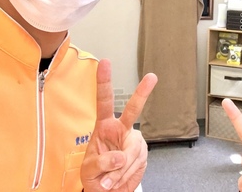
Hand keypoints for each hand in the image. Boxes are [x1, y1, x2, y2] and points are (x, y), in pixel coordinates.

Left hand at [80, 59, 157, 190]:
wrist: (109, 191)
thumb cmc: (96, 176)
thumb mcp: (89, 170)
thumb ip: (101, 162)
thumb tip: (119, 157)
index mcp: (104, 126)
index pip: (104, 101)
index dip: (104, 81)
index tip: (105, 63)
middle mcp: (121, 130)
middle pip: (133, 110)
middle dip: (142, 93)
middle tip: (151, 77)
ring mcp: (134, 142)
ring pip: (130, 152)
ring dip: (119, 170)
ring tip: (109, 180)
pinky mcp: (143, 154)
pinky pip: (135, 165)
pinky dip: (125, 176)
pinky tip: (119, 178)